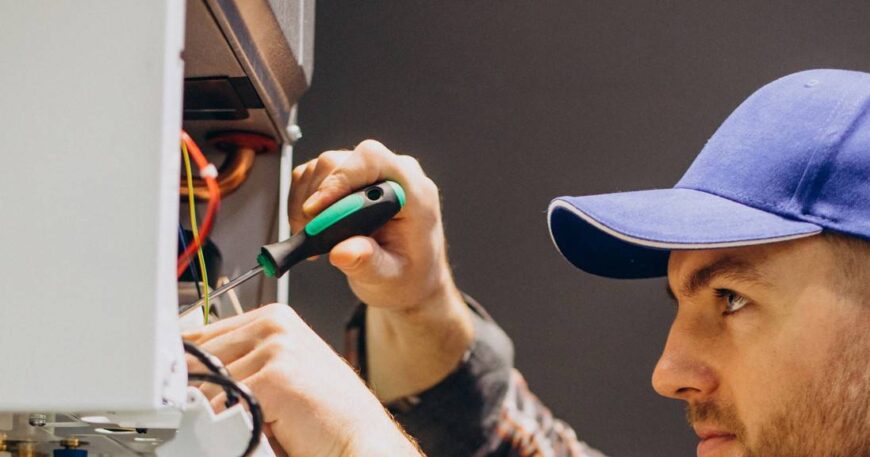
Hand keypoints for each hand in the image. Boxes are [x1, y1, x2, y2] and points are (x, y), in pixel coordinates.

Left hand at [184, 303, 420, 456]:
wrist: (358, 438)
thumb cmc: (325, 412)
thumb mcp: (279, 373)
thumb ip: (242, 361)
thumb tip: (189, 370)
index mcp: (276, 318)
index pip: (205, 333)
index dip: (192, 365)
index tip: (184, 386)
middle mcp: (276, 324)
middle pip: (201, 356)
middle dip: (203, 390)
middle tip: (223, 413)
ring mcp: (276, 347)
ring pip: (209, 384)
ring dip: (222, 411)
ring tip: (255, 420)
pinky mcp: (274, 376)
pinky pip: (222, 404)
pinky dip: (231, 425)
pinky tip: (262, 427)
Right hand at [289, 140, 473, 400]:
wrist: (411, 286)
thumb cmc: (408, 282)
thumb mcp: (389, 280)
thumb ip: (369, 264)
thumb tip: (346, 250)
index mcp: (413, 192)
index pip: (375, 161)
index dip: (341, 178)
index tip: (319, 209)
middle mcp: (395, 177)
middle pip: (345, 159)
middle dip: (319, 191)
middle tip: (309, 228)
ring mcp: (374, 180)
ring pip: (327, 166)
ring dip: (309, 198)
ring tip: (310, 234)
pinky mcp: (353, 187)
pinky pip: (320, 179)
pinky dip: (307, 200)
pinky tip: (311, 230)